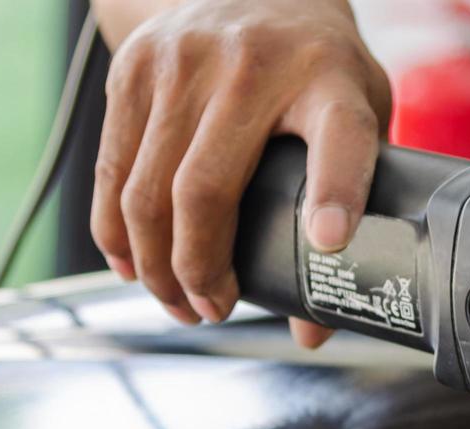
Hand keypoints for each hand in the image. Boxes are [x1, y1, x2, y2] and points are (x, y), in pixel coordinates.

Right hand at [91, 0, 389, 346]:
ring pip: (146, 191)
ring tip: (178, 301)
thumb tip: (315, 326)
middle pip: (204, 191)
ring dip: (154, 266)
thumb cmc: (317, 69)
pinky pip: (110, 170)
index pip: (339, 138)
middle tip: (214, 309)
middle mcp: (251, 66)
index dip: (336, 193)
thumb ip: (354, 208)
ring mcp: (182, 62)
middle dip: (200, 271)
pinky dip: (115, 232)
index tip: (329, 240)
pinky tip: (131, 266)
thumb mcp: (358, 116)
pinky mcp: (133, 69)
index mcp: (328, 79)